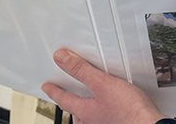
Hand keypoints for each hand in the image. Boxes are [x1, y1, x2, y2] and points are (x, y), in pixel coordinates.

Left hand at [42, 49, 165, 123]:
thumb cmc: (129, 110)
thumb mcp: (102, 83)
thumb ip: (81, 70)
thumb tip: (62, 59)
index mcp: (86, 111)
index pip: (65, 99)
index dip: (55, 91)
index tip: (47, 87)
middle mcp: (94, 121)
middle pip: (77, 114)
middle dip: (72, 106)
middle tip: (66, 100)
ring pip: (90, 120)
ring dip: (88, 112)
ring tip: (89, 105)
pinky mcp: (120, 123)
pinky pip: (106, 118)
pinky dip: (104, 113)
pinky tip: (114, 108)